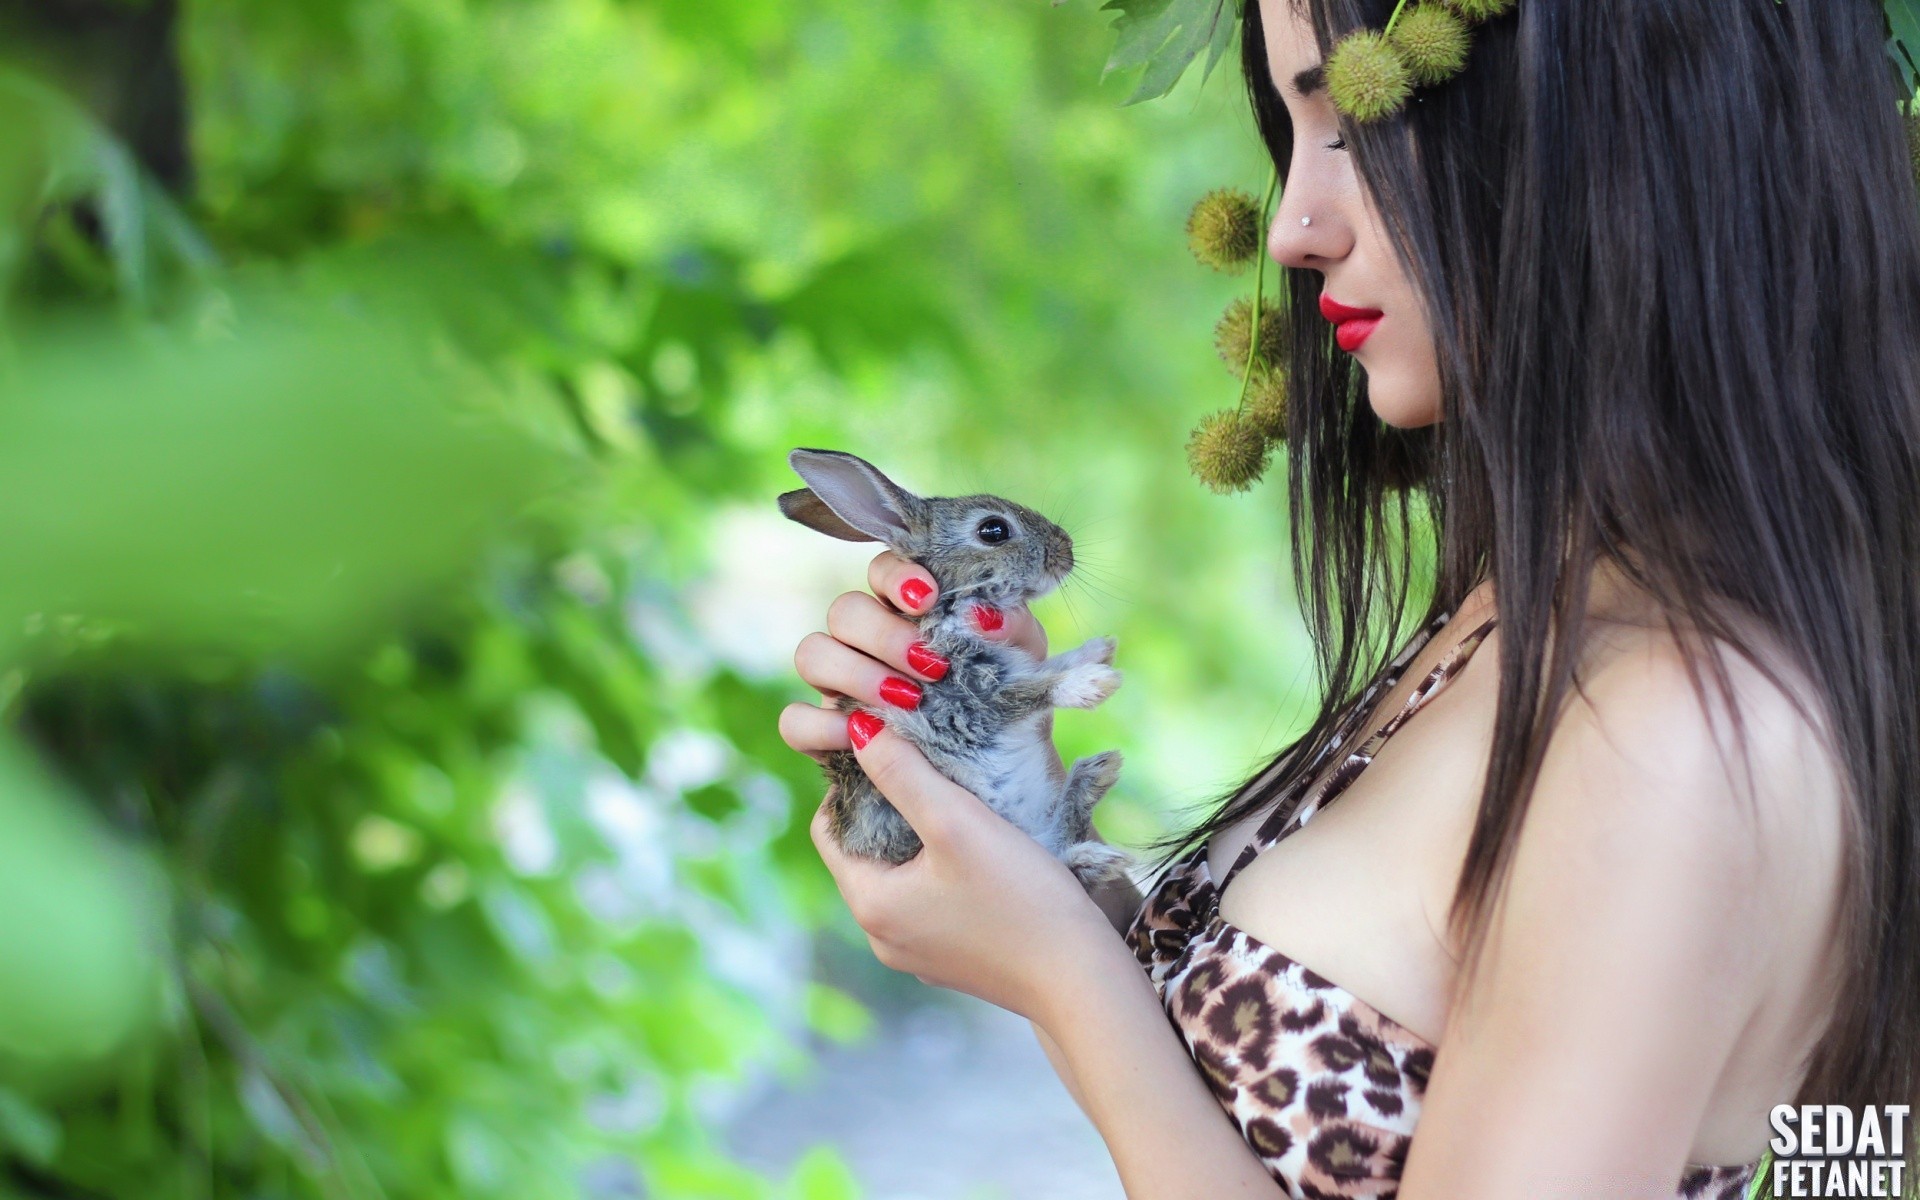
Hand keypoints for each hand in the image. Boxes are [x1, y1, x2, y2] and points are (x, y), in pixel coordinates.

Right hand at [777, 549, 1054, 765]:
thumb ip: (1012, 628)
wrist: (997, 773)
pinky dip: (823, 725)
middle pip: (844, 609)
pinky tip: (865, 734)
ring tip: (906, 700)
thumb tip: (984, 615)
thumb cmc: (1003, 699)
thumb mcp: (1021, 662)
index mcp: (906, 610)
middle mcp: (864, 639)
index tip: (927, 598)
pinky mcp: (825, 733)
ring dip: (855, 673)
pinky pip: (795, 720)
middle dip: (885, 635)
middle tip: (932, 667)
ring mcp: (838, 683)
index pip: (882, 569)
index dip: (896, 575)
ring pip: (811, 652)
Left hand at [778, 549, 1108, 1022]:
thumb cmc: (1021, 898)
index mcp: (869, 905)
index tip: (888, 748)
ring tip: (954, 802)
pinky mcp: (953, 961)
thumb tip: (859, 728)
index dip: (850, 782)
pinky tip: (980, 850)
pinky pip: (929, 903)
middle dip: (886, 808)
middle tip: (924, 765)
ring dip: (917, 839)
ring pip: (899, 877)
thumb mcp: (957, 822)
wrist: (1082, 981)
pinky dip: (941, 872)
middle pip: (863, 853)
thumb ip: (903, 772)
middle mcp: (882, 938)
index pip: (828, 829)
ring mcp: (917, 955)